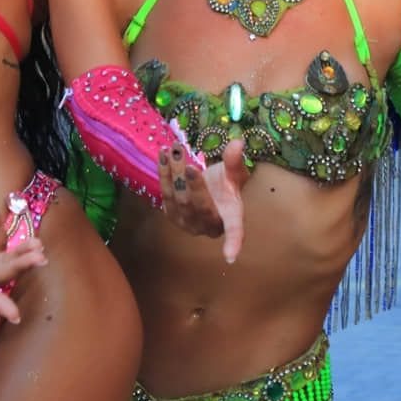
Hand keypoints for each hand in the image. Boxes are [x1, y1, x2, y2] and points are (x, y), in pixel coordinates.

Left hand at [159, 139, 247, 262]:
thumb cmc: (225, 184)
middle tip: (188, 160)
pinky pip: (165, 194)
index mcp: (231, 217)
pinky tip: (162, 155)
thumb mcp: (234, 172)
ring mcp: (188, 223)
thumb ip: (235, 160)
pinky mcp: (172, 215)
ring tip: (173, 149)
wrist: (208, 189)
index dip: (233, 243)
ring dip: (173, 173)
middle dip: (191, 182)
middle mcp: (209, 225)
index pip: (234, 231)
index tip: (230, 257)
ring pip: (178, 198)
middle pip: (198, 205)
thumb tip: (238, 143)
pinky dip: (163, 174)